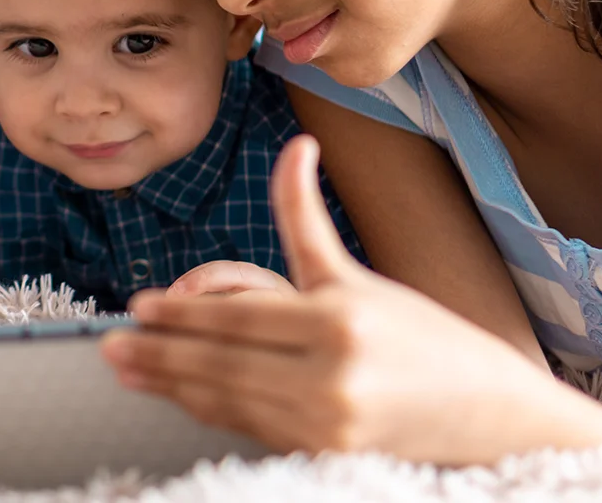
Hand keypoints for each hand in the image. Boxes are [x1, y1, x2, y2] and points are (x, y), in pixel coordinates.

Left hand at [100, 136, 601, 463]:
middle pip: (223, 362)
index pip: (238, 318)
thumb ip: (305, 216)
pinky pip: (250, 428)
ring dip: (172, 385)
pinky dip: (209, 410)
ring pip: (229, 400)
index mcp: (338, 320)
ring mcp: (328, 422)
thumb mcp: (353, 273)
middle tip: (112, 344)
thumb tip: (296, 146)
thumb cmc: (418, 336)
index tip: (139, 308)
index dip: (182, 315)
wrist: (489, 412)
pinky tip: (178, 395)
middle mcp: (332, 373)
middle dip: (160, 354)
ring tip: (129, 370)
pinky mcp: (327, 455)